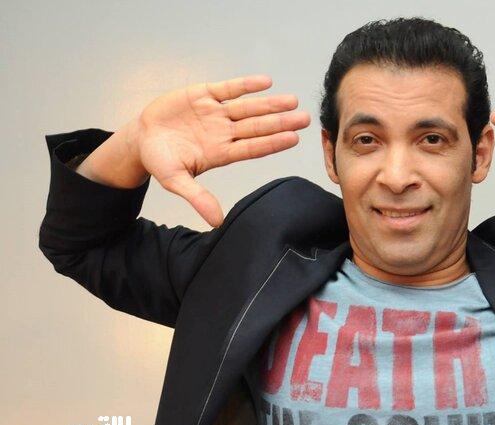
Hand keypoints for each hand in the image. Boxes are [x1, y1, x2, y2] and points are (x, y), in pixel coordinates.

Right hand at [131, 74, 309, 226]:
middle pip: (256, 127)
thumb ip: (197, 197)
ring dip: (269, 104)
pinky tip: (265, 82)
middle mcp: (223, 132)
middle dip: (280, 122)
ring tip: (292, 101)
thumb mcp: (174, 180)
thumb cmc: (160, 161)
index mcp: (220, 153)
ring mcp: (215, 113)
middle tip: (304, 118)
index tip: (293, 138)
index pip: (252, 148)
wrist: (141, 138)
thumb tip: (217, 222)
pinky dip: (245, 85)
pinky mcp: (203, 95)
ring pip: (247, 107)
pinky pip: (228, 88)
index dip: (272, 142)